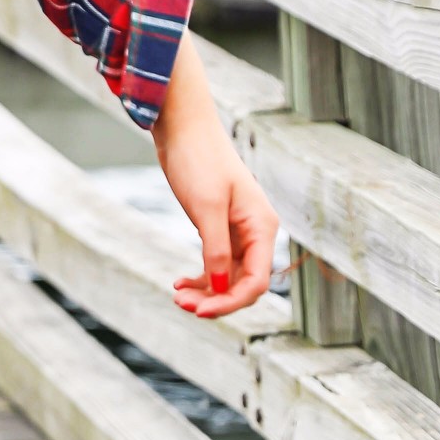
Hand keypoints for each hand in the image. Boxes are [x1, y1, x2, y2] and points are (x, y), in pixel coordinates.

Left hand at [151, 33, 278, 317]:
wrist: (183, 128)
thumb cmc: (198, 160)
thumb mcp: (206, 207)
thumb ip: (216, 249)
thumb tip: (221, 288)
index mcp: (262, 227)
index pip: (257, 281)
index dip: (231, 301)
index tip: (200, 310)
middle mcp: (256, 232)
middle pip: (243, 283)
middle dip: (216, 299)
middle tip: (181, 304)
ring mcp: (238, 231)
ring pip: (228, 276)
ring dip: (206, 290)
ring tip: (177, 295)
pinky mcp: (219, 227)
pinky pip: (216, 263)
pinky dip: (201, 276)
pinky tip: (180, 282)